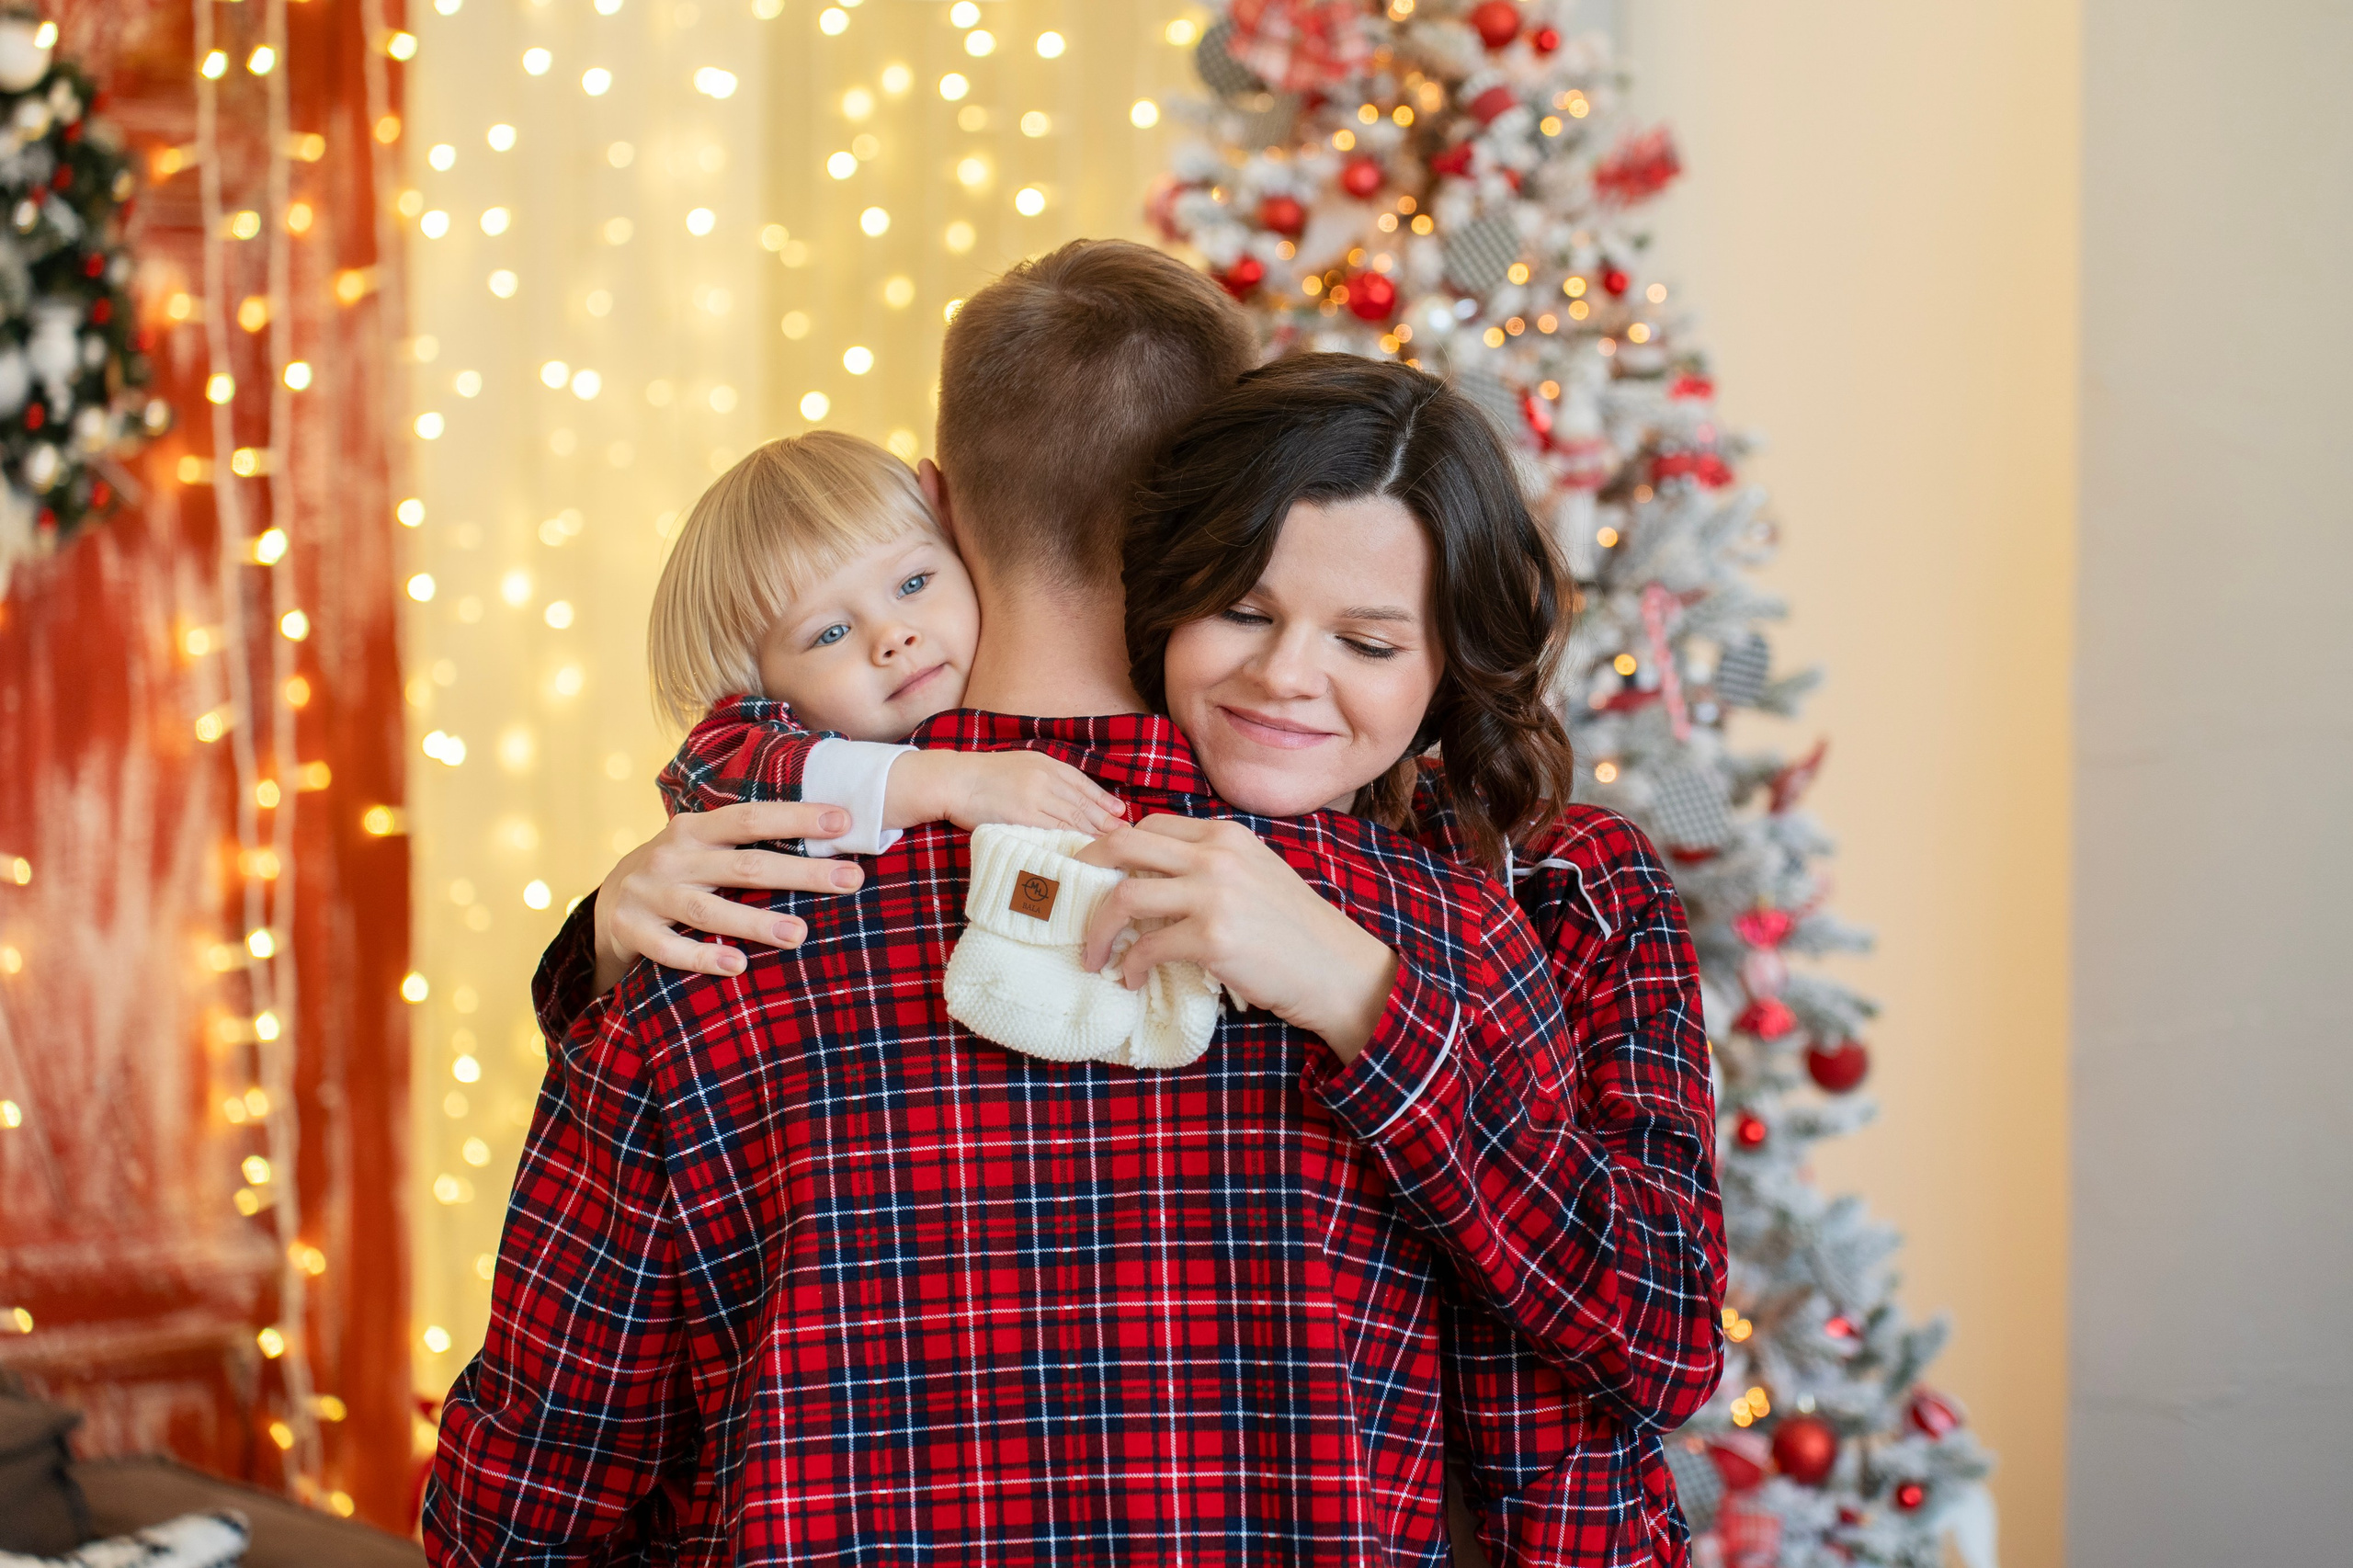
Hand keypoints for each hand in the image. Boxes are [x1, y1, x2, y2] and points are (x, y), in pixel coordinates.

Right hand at [592, 802, 867, 991]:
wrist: (609, 901)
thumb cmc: (680, 870)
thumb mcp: (704, 846)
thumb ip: (748, 842)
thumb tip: (829, 836)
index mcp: (695, 828)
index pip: (751, 817)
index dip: (797, 817)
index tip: (845, 822)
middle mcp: (672, 856)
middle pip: (743, 866)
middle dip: (800, 873)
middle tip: (849, 880)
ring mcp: (649, 894)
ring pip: (708, 910)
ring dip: (756, 923)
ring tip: (799, 934)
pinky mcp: (631, 930)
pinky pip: (670, 948)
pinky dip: (703, 958)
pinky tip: (738, 966)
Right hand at [889, 749, 1126, 834]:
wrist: (954, 780)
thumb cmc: (983, 775)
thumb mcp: (1021, 765)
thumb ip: (1046, 778)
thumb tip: (1070, 796)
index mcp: (1047, 763)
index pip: (1084, 785)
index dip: (1105, 801)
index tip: (1121, 814)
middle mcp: (1046, 778)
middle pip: (1084, 803)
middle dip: (1107, 821)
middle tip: (1127, 835)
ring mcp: (1036, 797)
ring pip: (1074, 819)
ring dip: (1095, 834)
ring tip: (1113, 847)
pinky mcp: (1024, 816)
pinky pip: (1055, 831)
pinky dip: (1073, 841)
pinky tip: (1086, 851)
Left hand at [1073, 816, 1398, 1061]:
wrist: (1336, 969)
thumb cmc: (1295, 930)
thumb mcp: (1256, 875)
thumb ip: (1210, 866)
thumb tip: (1152, 876)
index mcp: (1226, 835)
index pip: (1150, 825)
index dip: (1113, 848)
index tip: (1097, 876)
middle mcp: (1217, 855)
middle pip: (1124, 844)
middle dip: (1086, 871)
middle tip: (1071, 901)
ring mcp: (1214, 895)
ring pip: (1124, 895)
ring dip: (1098, 929)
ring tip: (1094, 953)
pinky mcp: (1212, 938)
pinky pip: (1146, 946)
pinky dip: (1129, 965)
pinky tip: (1131, 978)